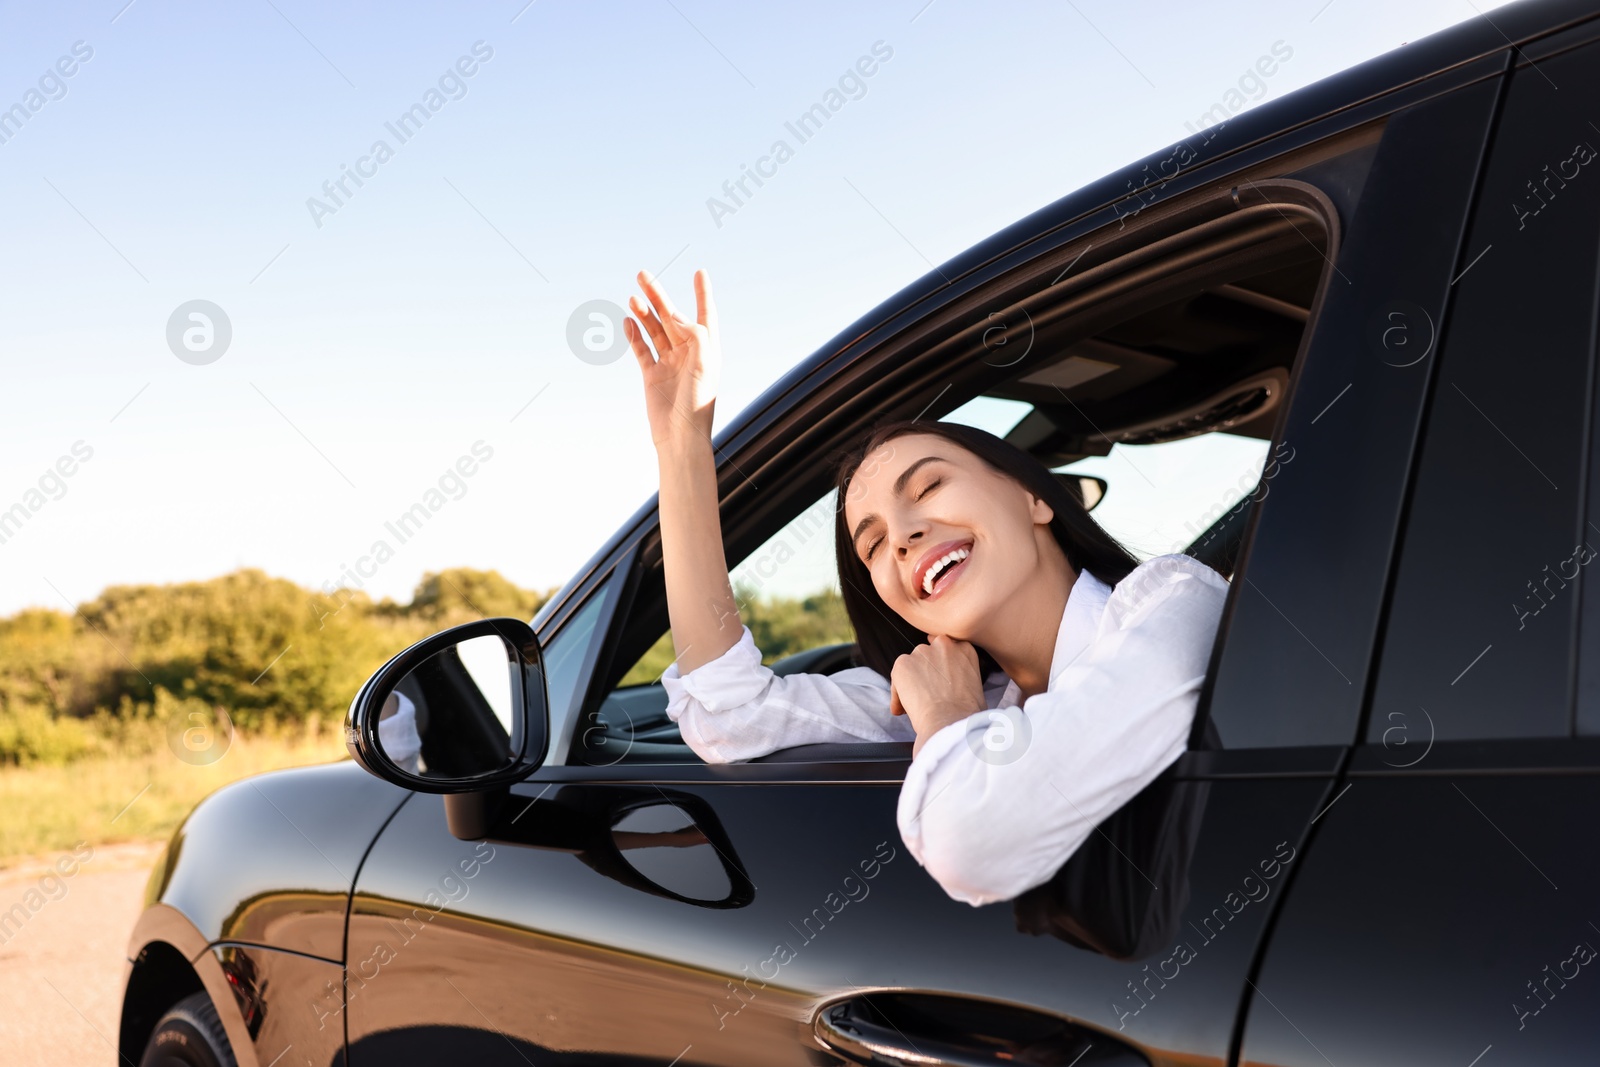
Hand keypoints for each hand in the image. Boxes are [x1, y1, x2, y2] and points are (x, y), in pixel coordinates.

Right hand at [625, 268, 720, 449]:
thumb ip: (694, 333)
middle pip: (671, 317)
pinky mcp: (652, 376)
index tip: (700, 272)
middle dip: (658, 296)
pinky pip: (642, 350)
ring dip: (644, 313)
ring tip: (633, 297)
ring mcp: (669, 363)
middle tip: (642, 275)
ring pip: (654, 331)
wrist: (680, 436)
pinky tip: (628, 321)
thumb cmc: (698, 402)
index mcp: (707, 349)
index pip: (705, 314)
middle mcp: (688, 353)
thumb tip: (674, 316)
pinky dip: (634, 335)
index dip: (703, 293)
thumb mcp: (704, 362)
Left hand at [889, 635, 985, 756]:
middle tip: (928, 695)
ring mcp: (922, 652)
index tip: (939, 681)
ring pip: (911, 666)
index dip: (941, 668)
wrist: (951, 720)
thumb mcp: (976, 687)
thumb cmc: (967, 713)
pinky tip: (904, 709)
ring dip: (911, 682)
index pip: (948, 651)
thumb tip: (953, 688)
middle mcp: (943, 645)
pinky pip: (897, 677)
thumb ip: (962, 677)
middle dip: (925, 673)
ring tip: (917, 705)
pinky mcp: (903, 663)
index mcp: (964, 649)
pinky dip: (898, 693)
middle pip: (928, 656)